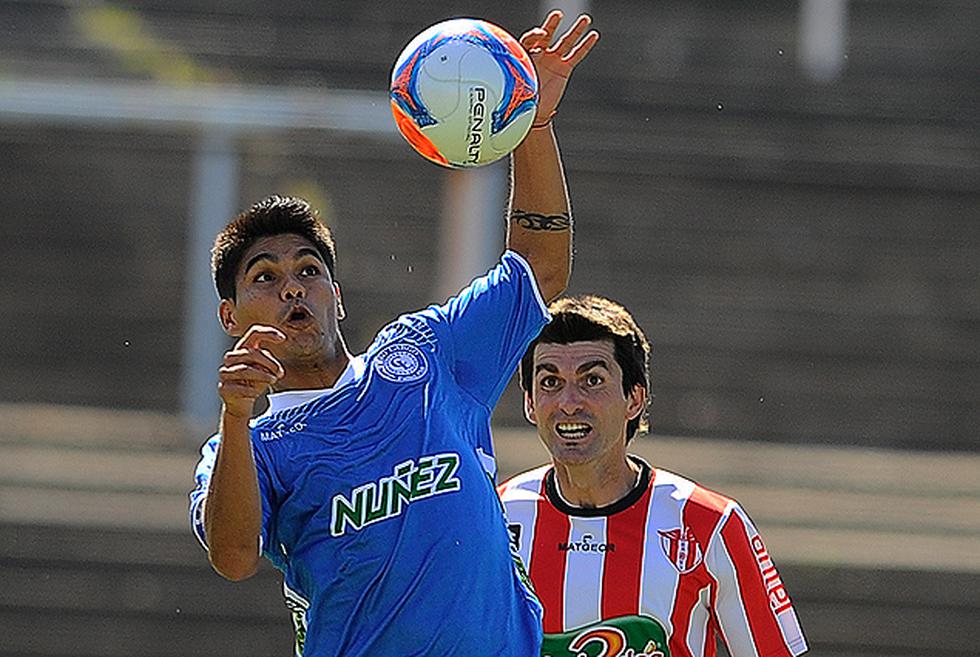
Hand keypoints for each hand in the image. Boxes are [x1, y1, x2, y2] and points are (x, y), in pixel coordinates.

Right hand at [218, 325, 285, 418]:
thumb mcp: (265, 369)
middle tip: (280, 373)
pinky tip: (256, 393)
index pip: (254, 333)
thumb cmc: (255, 381)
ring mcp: (225, 372)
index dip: (268, 332)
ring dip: (263, 376)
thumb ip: (268, 362)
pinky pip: (239, 387)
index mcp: (243, 348)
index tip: (283, 338)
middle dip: (269, 363)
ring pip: (244, 369)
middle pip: (250, 353)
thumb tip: (272, 367)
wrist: (240, 402)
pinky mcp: (223, 388)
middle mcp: (231, 358)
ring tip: (273, 380)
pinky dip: (252, 390)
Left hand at [520, 10, 599, 126]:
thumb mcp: (516, 83)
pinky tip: (593, 35)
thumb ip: (517, 72)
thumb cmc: (521, 99)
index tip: (541, 36)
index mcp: (524, 55)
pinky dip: (585, 45)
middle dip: (551, 24)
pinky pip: (576, 55)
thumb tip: (513, 69)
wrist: (534, 113)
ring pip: (565, 42)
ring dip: (576, 30)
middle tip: (557, 15)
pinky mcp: (564, 69)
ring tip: (585, 19)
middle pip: (546, 35)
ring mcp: (553, 61)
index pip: (529, 39)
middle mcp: (539, 55)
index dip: (535, 35)